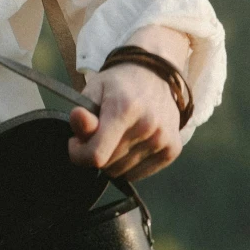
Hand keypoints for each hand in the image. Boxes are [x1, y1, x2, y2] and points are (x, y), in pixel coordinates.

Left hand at [67, 61, 186, 180]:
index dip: (79, 154)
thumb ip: (84, 110)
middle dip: (94, 153)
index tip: (75, 142)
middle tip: (96, 135)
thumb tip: (77, 119)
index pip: (97, 154)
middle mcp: (147, 126)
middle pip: (108, 165)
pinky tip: (128, 145)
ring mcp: (163, 139)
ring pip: (122, 173)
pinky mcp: (173, 149)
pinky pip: (139, 175)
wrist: (155, 75)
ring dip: (111, 161)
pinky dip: (128, 166)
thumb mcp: (94, 89)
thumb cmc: (119, 84)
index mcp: (124, 108)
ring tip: (114, 138)